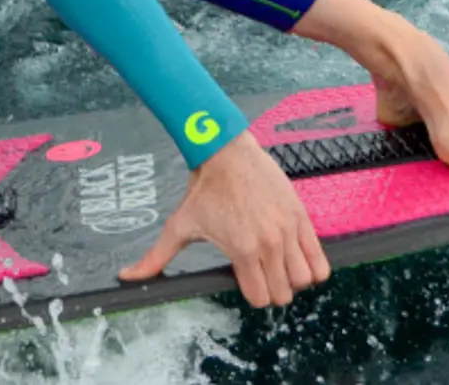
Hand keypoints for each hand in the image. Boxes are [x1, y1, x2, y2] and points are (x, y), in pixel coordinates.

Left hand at [119, 132, 329, 307]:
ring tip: (277, 265)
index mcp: (242, 249)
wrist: (226, 151)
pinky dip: (313, 267)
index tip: (244, 280)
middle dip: (272, 289)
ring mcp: (288, 230)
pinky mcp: (301, 218)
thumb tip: (128, 277)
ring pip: (305, 279)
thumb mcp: (179, 225)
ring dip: (292, 279)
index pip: (259, 298)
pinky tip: (295, 258)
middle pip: (284, 293)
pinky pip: (320, 260)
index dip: (251, 294)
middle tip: (259, 273)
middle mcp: (269, 242)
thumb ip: (157, 257)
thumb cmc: (203, 189)